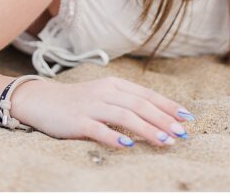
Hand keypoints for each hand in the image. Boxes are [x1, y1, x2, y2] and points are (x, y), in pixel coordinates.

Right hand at [11, 75, 192, 148]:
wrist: (41, 101)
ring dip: (147, 129)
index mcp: (114, 84)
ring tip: (165, 141)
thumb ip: (126, 104)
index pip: (147, 95)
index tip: (187, 118)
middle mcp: (105, 92)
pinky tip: (128, 145)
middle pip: (140, 105)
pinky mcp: (77, 121)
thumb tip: (156, 118)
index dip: (168, 105)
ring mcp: (91, 106)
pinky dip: (114, 136)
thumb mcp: (104, 97)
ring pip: (125, 116)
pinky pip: (98, 128)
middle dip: (164, 120)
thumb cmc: (77, 103)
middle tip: (182, 134)